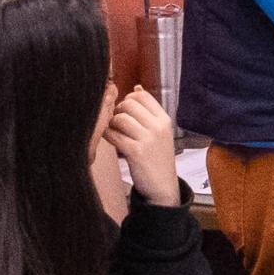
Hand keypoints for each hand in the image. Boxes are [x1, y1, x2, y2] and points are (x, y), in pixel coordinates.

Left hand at [105, 87, 179, 205]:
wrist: (163, 187)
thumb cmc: (157, 158)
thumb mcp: (160, 132)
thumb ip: (148, 111)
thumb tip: (137, 87)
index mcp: (164, 120)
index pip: (142, 95)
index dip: (128, 99)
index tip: (126, 111)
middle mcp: (158, 127)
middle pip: (129, 103)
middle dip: (118, 111)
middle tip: (118, 124)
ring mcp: (148, 139)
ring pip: (120, 118)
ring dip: (112, 124)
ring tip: (117, 133)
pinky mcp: (136, 152)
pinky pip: (113, 134)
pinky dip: (109, 136)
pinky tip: (114, 141)